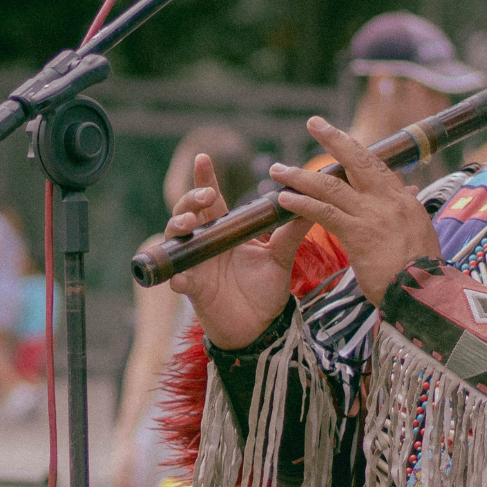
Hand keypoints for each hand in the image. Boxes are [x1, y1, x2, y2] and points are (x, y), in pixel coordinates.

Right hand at [167, 154, 314, 349]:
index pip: (211, 200)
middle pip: (187, 212)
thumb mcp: (281, 257)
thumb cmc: (266, 291)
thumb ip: (291, 231)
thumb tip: (312, 202)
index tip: (204, 157)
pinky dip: (176, 277)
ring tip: (189, 223)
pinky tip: (181, 277)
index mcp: (224, 231)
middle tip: (206, 196)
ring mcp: (196, 265)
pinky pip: (178, 280)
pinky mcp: (194, 289)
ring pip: (175, 239)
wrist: (261, 328)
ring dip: (178, 227)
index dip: (204, 179)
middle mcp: (205, 244)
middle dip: (191, 200)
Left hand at [268, 117, 441, 306]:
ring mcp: (373, 215)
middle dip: (333, 138)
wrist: (428, 294)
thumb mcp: (420, 234)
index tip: (338, 135)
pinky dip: (301, 203)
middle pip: (357, 160)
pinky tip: (283, 200)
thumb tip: (409, 192)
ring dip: (300, 176)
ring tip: (277, 170)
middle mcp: (389, 201)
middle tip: (313, 123)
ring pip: (331, 185)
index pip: (376, 166)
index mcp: (404, 200)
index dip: (355, 149)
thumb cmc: (422, 272)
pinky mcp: (358, 234)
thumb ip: (407, 212)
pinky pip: (323, 212)